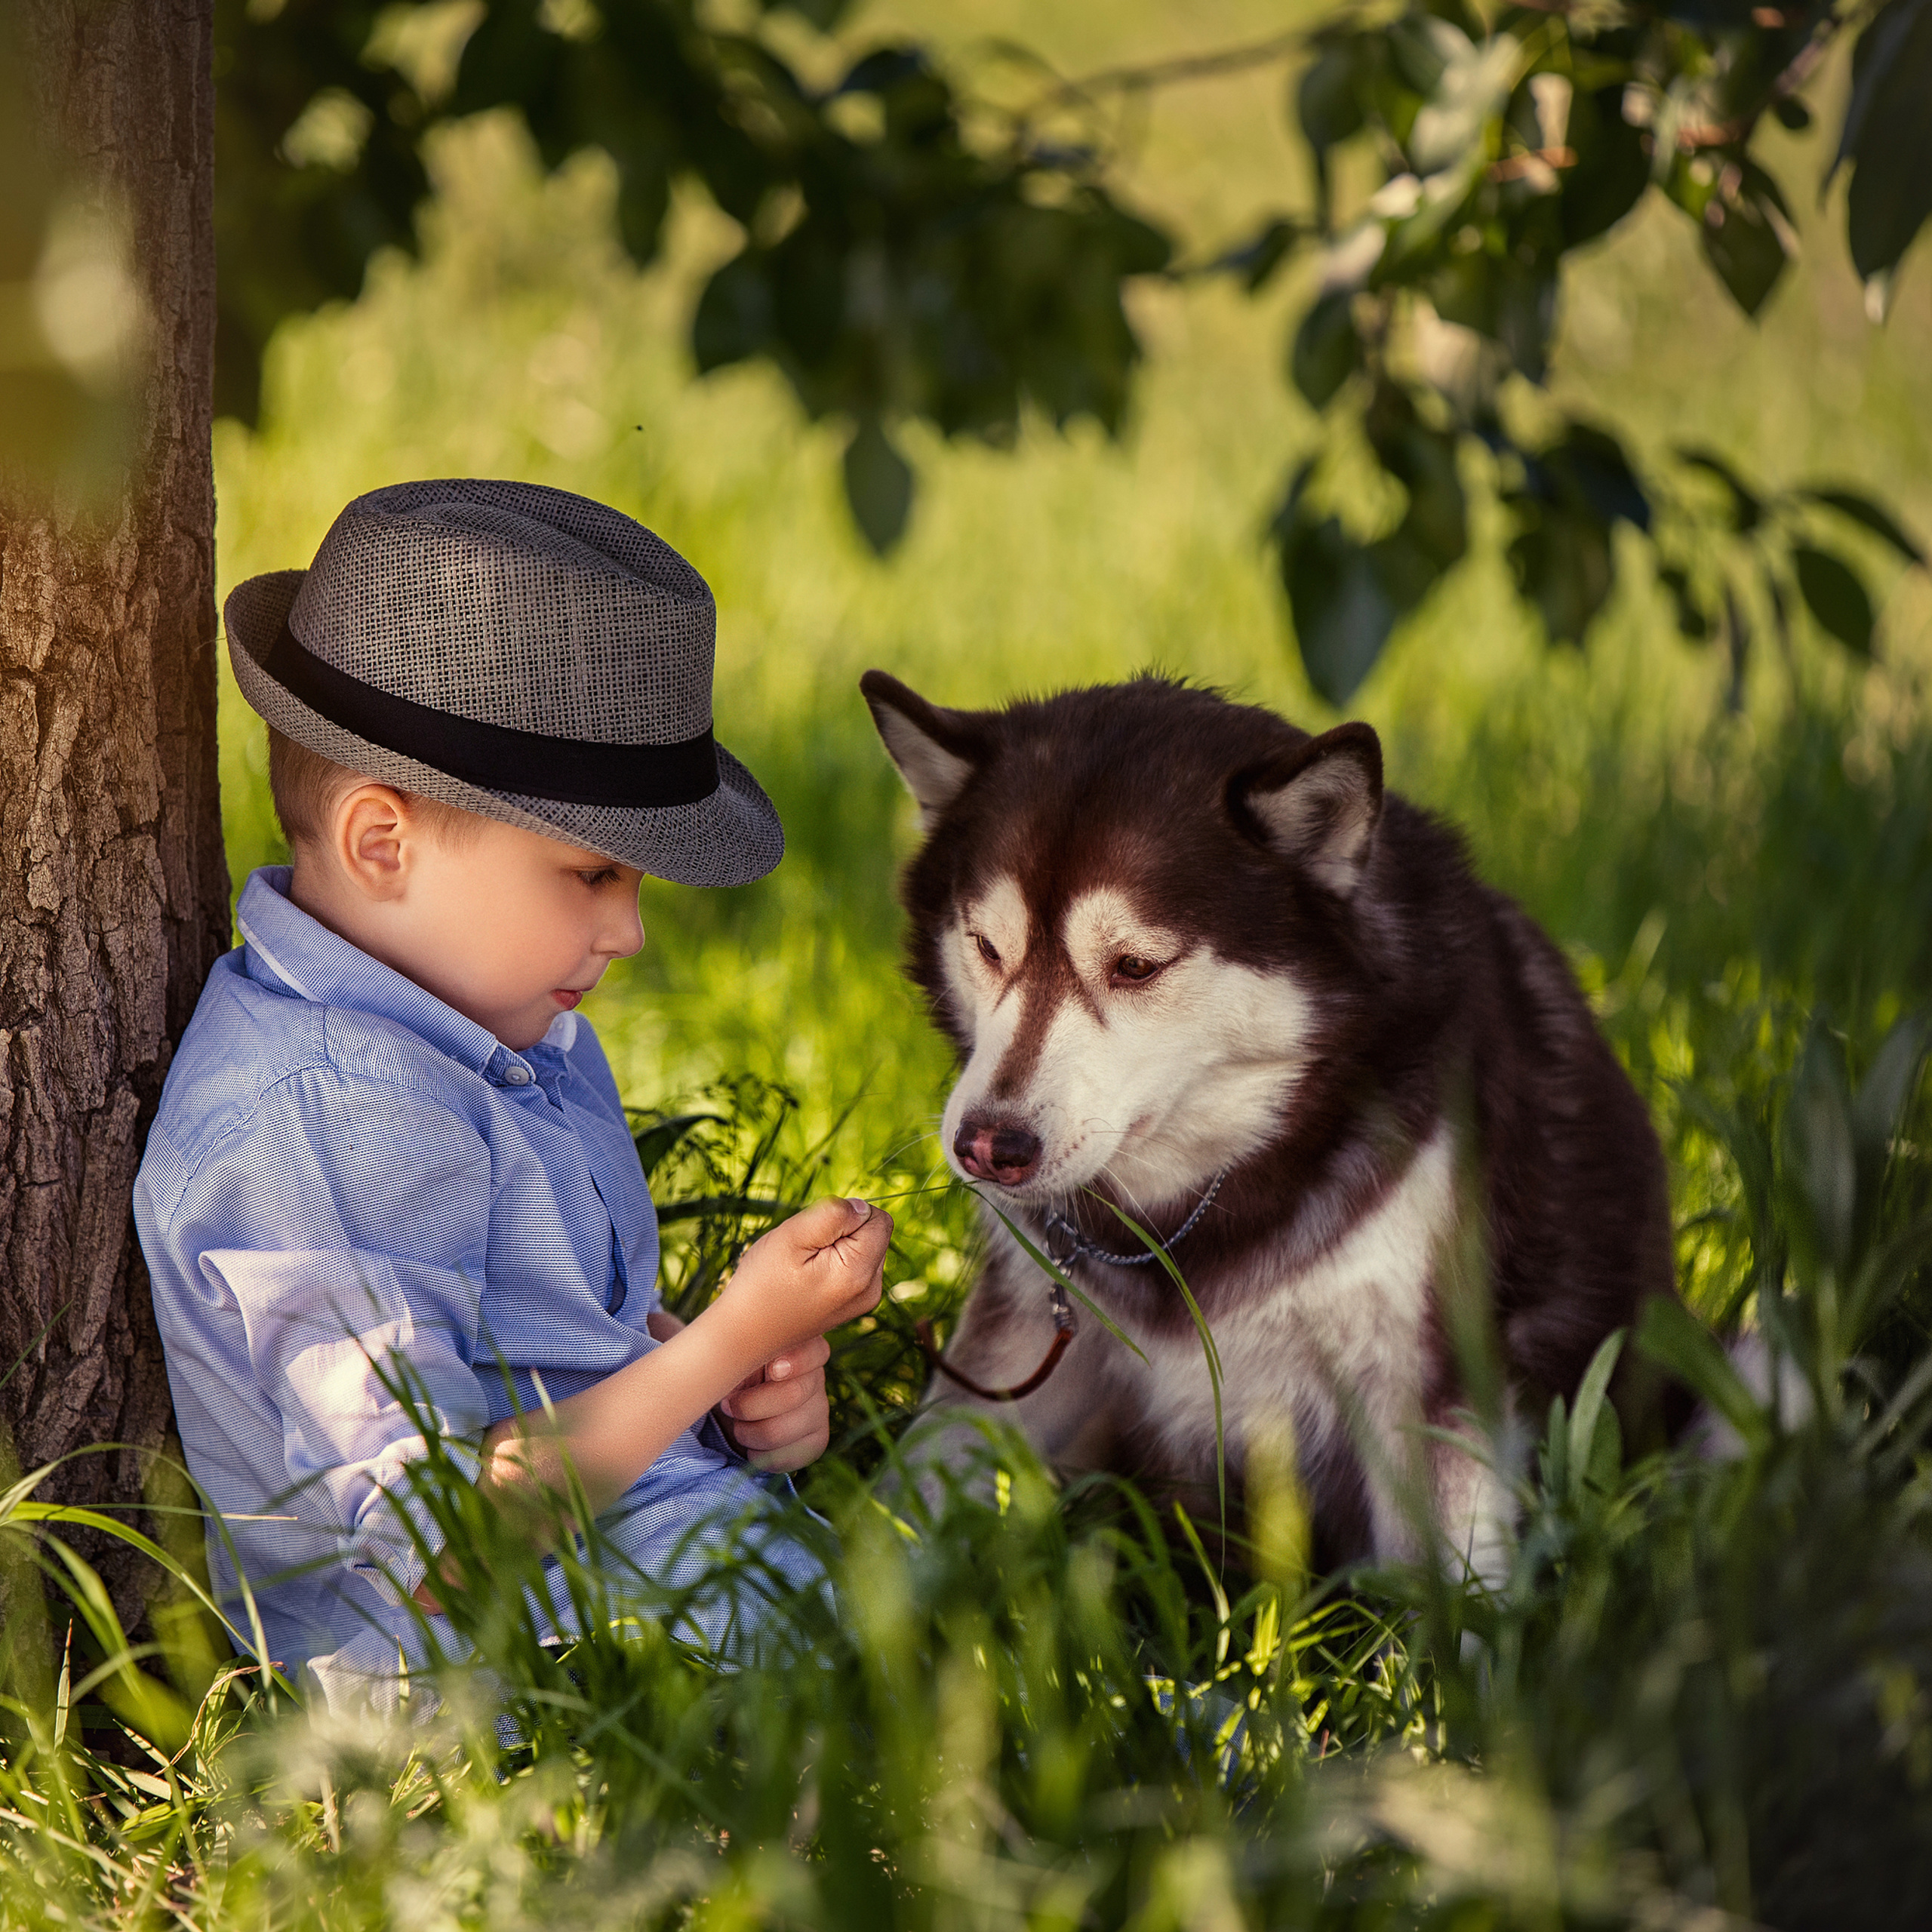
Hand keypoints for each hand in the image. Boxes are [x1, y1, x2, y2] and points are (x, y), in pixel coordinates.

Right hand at [715, 1197, 890, 1362]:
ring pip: (864, 1246)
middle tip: (806, 1252)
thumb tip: (862, 1207)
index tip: (815, 1237)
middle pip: (874, 1232)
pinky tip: (809, 1276)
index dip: (846, 1216)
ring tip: (805, 1265)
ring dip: (837, 1245)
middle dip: (843, 1230)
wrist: (745, 1332)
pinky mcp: (854, 1302)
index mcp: (859, 1273)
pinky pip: (854, 1263)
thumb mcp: (792, 1237)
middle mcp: (871, 1290)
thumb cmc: (763, 1282)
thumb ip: (833, 1214)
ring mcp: (864, 1299)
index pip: (879, 1220)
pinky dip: (834, 1260)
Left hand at [717, 1334, 831, 1471]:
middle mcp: (817, 1378)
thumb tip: (734, 1357)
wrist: (739, 1410)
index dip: (796, 1363)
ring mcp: (820, 1410)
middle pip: (792, 1395)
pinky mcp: (816, 1441)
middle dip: (749, 1406)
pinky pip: (784, 1457)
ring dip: (747, 1433)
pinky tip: (752, 1443)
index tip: (772, 1371)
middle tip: (728, 1406)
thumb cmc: (736, 1375)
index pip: (814, 1352)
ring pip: (780, 1431)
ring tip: (738, 1426)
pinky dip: (757, 1454)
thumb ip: (743, 1352)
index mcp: (801, 1347)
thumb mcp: (736, 1358)